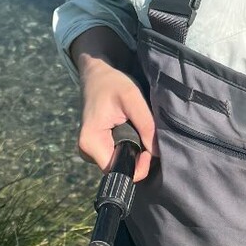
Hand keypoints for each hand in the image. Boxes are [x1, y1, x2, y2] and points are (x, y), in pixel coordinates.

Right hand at [76, 54, 158, 181]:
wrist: (96, 75)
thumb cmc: (112, 83)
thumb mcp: (132, 98)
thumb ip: (146, 125)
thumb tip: (157, 152)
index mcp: (91, 143)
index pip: (118, 170)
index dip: (138, 166)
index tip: (149, 150)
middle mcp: (87, 151)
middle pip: (119, 168)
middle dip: (137, 158)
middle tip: (147, 137)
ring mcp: (91, 150)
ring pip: (119, 162)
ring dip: (134, 151)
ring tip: (138, 130)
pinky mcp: (97, 146)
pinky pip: (117, 155)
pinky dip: (129, 147)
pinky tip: (132, 132)